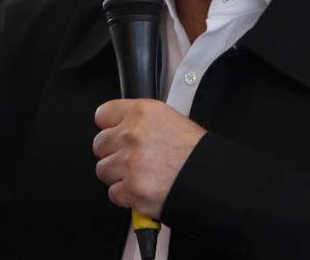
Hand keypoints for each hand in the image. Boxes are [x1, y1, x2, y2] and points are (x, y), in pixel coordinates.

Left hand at [93, 99, 205, 217]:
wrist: (210, 178)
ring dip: (118, 175)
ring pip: (103, 170)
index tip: (114, 133)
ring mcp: (129, 163)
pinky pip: (113, 193)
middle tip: (131, 158)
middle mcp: (132, 135)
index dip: (109, 126)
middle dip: (113, 153)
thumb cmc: (195, 152)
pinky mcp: (131, 189)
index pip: (103, 114)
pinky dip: (126, 195)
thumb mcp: (170, 120)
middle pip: (99, 144)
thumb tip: (121, 127)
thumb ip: (140, 121)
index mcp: (141, 113)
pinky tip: (143, 188)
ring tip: (140, 174)